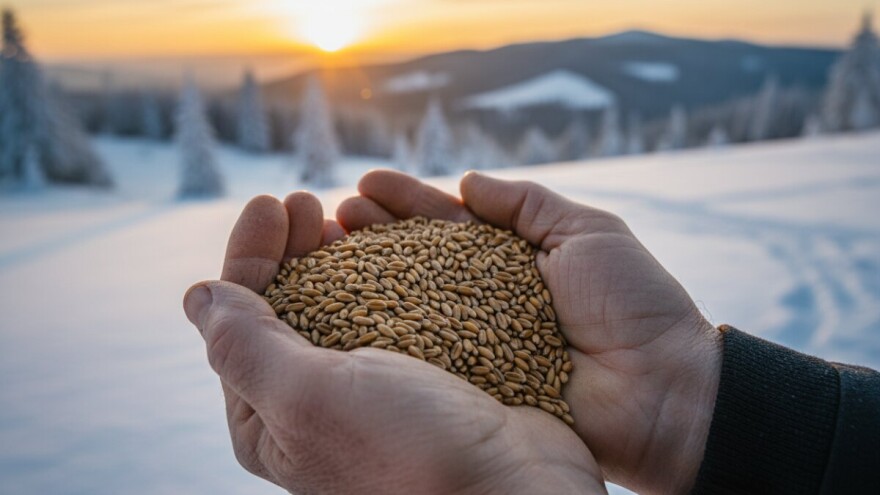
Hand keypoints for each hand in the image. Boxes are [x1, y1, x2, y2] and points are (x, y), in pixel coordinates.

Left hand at [183, 193, 606, 493]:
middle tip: (308, 201)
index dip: (249, 255)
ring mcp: (370, 388)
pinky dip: (388, 271)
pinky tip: (398, 245)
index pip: (239, 320)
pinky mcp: (421, 373)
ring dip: (340, 252)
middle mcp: (313, 403)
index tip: (274, 203)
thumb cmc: (408, 454)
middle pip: (288, 305)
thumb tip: (198, 296)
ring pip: (343, 302)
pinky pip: (393, 309)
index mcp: (268, 417)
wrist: (514, 489)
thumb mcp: (308, 398)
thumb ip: (245, 346)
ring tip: (350, 213)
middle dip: (293, 248)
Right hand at [337, 171, 722, 493]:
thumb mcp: (589, 232)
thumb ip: (528, 204)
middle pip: (416, 260)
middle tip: (333, 213)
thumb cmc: (636, 307)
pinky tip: (345, 307)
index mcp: (511, 260)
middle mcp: (484, 298)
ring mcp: (474, 341)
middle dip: (374, 233)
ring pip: (409, 302)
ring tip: (326, 246)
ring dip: (366, 275)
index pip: (447, 224)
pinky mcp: (470, 383)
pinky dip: (382, 330)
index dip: (407, 203)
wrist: (664, 392)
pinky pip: (421, 353)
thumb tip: (467, 181)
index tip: (366, 184)